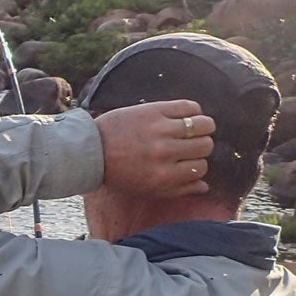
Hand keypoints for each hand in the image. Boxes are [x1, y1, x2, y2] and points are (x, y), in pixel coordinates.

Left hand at [94, 100, 216, 196]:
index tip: (189, 161)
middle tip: (190, 144)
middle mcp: (165, 153)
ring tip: (194, 128)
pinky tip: (187, 115)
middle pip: (204, 145)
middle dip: (201, 146)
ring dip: (203, 126)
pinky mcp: (154, 110)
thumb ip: (178, 190)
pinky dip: (193, 110)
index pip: (200, 168)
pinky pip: (188, 106)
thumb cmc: (119, 173)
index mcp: (164, 176)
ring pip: (203, 124)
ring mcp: (160, 130)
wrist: (91, 150)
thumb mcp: (147, 189)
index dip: (197, 164)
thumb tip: (205, 185)